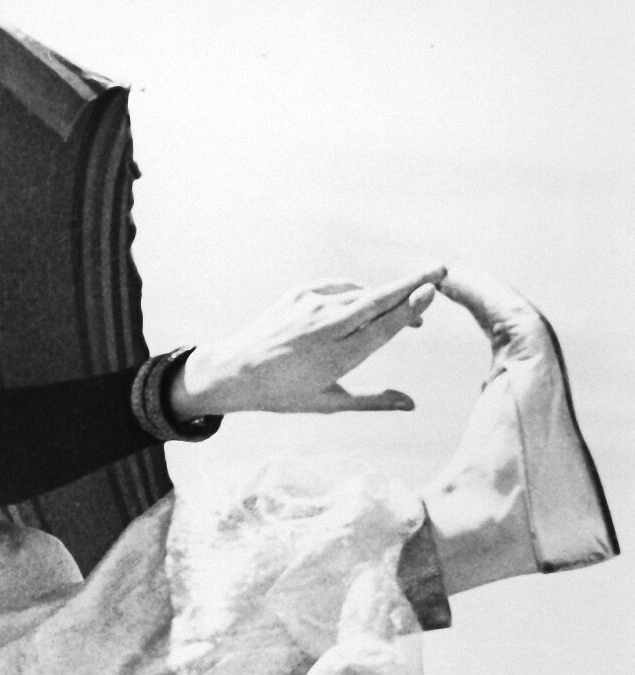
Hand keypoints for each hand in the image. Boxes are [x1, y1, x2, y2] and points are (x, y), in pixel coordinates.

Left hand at [170, 265, 445, 416]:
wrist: (234, 371)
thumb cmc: (283, 393)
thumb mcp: (329, 402)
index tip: (430, 293)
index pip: (382, 328)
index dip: (409, 310)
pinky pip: (339, 288)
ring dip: (388, 292)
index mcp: (336, 357)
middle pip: (377, 301)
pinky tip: (370, 300)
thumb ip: (373, 401)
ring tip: (413, 296)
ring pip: (360, 293)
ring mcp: (311, 307)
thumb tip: (412, 404)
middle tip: (441, 270)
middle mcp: (325, 328)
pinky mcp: (299, 294)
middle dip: (411, 284)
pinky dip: (358, 292)